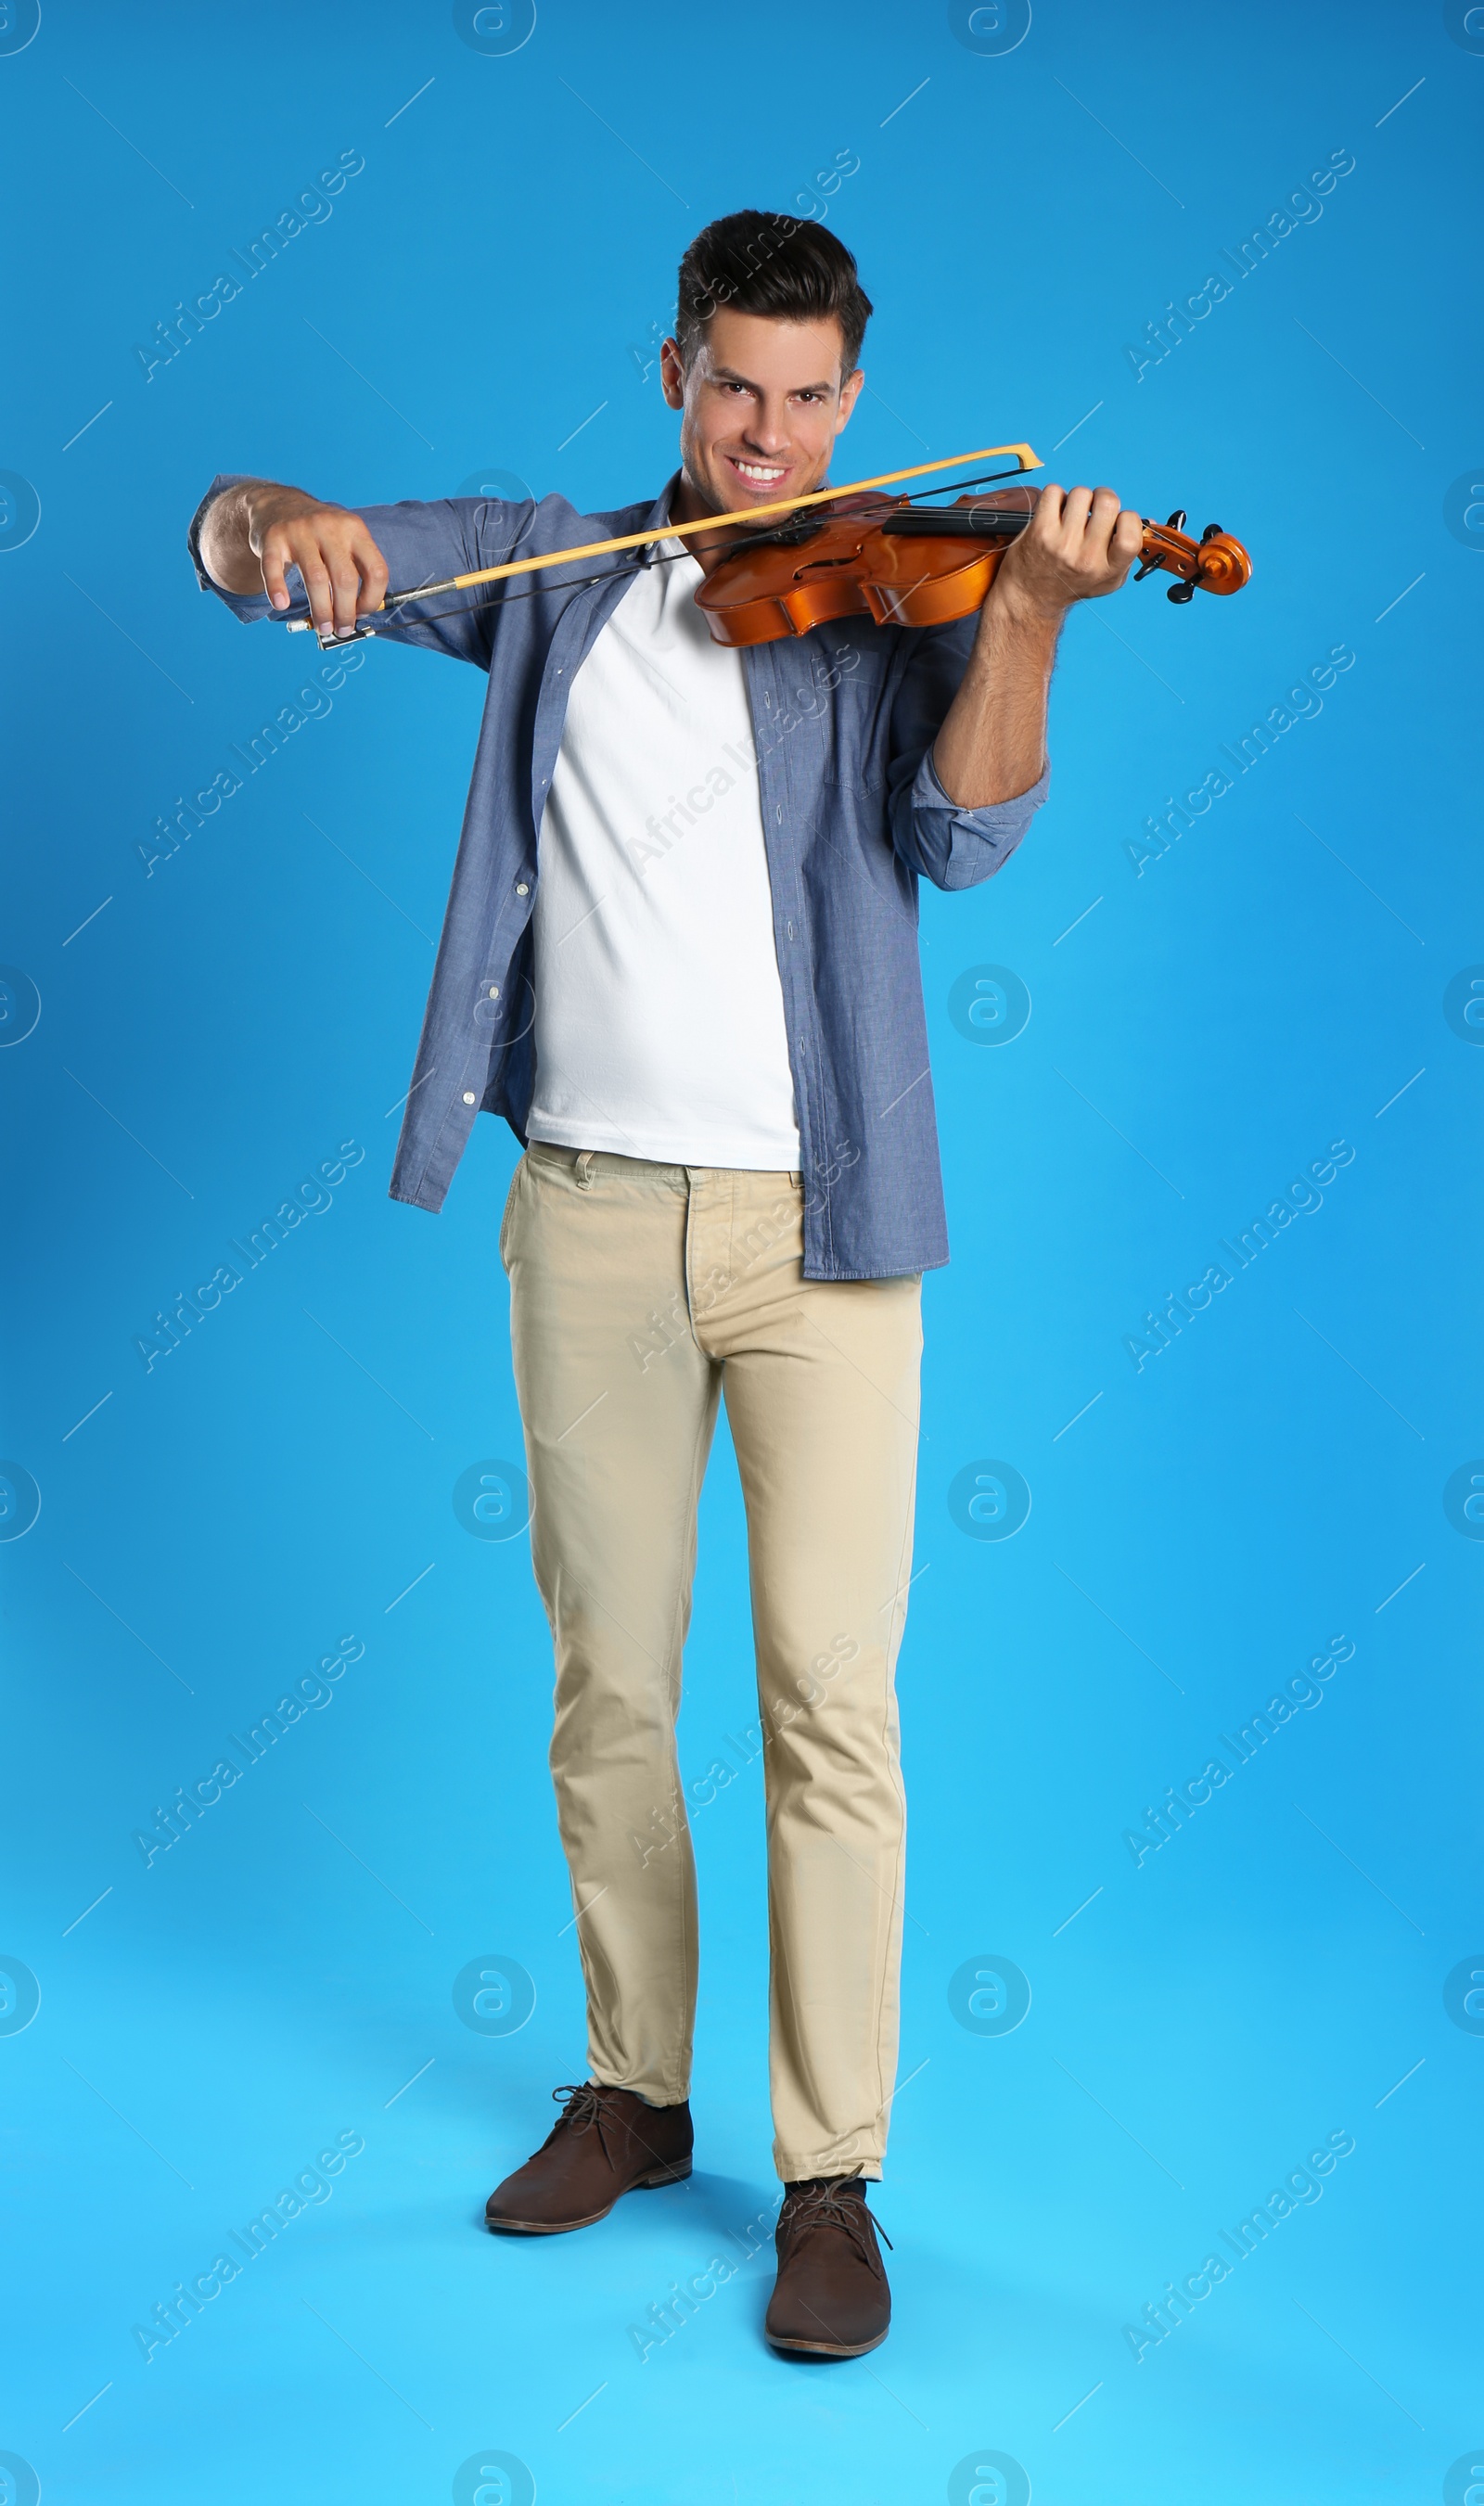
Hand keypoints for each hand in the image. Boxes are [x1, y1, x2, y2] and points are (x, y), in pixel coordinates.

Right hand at [249, 489, 388, 634]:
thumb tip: (357, 616)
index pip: (376, 570)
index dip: (372, 600)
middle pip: (345, 579)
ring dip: (321, 610)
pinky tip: (281, 604)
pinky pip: (274, 567)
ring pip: (316, 578)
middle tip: (341, 630)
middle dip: (346, 613)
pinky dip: (277, 589)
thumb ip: (354, 571)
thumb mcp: (343, 541)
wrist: (277, 503)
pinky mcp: (273, 537)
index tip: (362, 614)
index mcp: (355, 530)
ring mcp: (300, 531)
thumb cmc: (317, 534)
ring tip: (323, 627)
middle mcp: (330, 527)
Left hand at [989, 483, 1143, 623]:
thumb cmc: (1072, 583)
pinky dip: (1054, 497)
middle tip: (1093, 511)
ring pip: (1081, 493)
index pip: (1131, 535)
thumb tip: (1149, 523)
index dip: (1127, 519)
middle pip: (1107, 502)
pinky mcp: (1040, 532)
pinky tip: (1054, 514)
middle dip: (1102, 498)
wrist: (1030, 597)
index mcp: (1108, 570)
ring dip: (1076, 499)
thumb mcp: (1107, 579)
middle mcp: (1086, 559)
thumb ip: (1128, 554)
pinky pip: (1054, 492)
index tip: (1116, 523)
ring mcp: (1062, 544)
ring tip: (1070, 517)